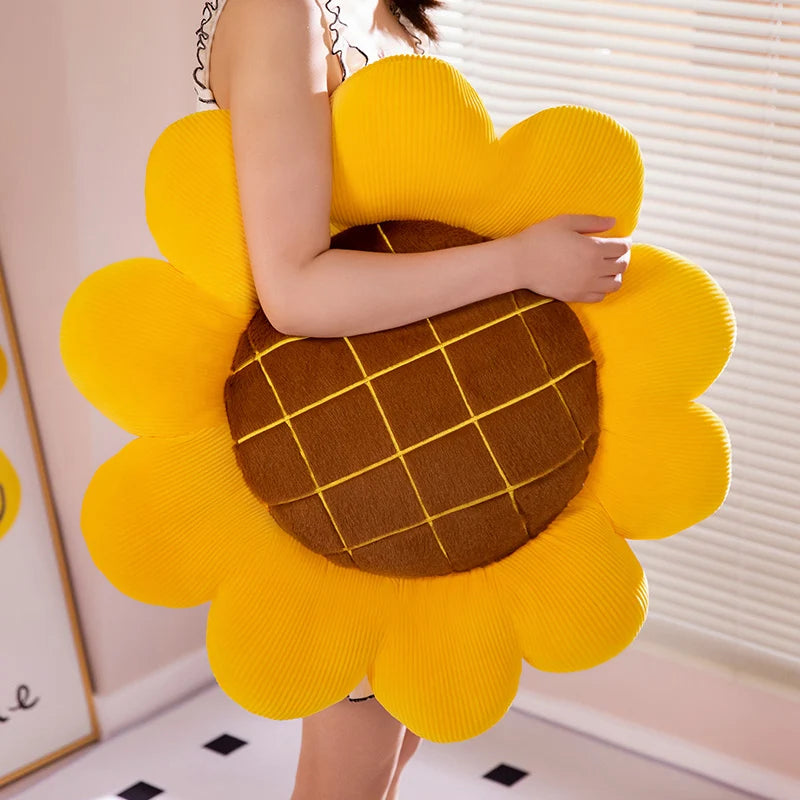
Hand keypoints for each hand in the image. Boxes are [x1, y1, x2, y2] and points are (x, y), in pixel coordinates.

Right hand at [511, 214, 630, 302]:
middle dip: (622, 257)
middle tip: (615, 252)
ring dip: (615, 275)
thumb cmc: (540, 238)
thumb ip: (592, 222)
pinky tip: (594, 280)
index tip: (621, 239)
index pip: (622, 248)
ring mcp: (585, 286)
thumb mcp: (566, 222)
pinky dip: (602, 289)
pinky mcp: (575, 296)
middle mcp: (594, 269)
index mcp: (594, 249)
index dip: (624, 242)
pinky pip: (600, 297)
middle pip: (622, 266)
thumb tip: (613, 222)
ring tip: (606, 268)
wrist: (519, 263)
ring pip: (615, 284)